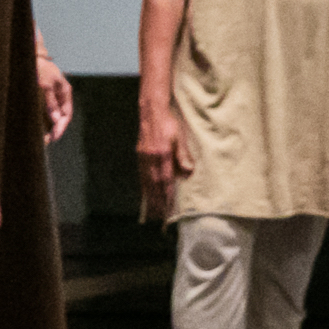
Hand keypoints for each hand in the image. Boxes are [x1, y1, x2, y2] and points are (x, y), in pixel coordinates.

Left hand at [35, 52, 73, 145]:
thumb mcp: (45, 86)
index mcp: (65, 92)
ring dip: (50, 126)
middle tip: (47, 141)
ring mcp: (53, 96)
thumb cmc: (39, 68)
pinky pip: (47, 111)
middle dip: (56, 129)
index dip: (61, 127)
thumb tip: (56, 120)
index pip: (67, 115)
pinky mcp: (44, 96)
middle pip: (61, 117)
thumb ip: (51, 103)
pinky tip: (38, 127)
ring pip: (54, 115)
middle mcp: (60, 95)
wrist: (28, 56)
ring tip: (43, 138)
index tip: (54, 138)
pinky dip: (44, 120)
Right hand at [133, 96, 189, 225]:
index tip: (169, 208)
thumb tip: (188, 172)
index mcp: (162, 154)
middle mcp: (150, 158)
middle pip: (154, 185)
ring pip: (146, 181)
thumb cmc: (169, 122)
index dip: (167, 195)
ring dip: (149, 197)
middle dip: (157, 202)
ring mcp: (143, 157)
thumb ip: (183, 154)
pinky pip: (142, 175)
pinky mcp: (140, 155)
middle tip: (159, 218)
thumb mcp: (180, 137)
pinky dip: (144, 187)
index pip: (165, 180)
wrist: (152, 111)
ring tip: (152, 211)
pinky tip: (145, 193)